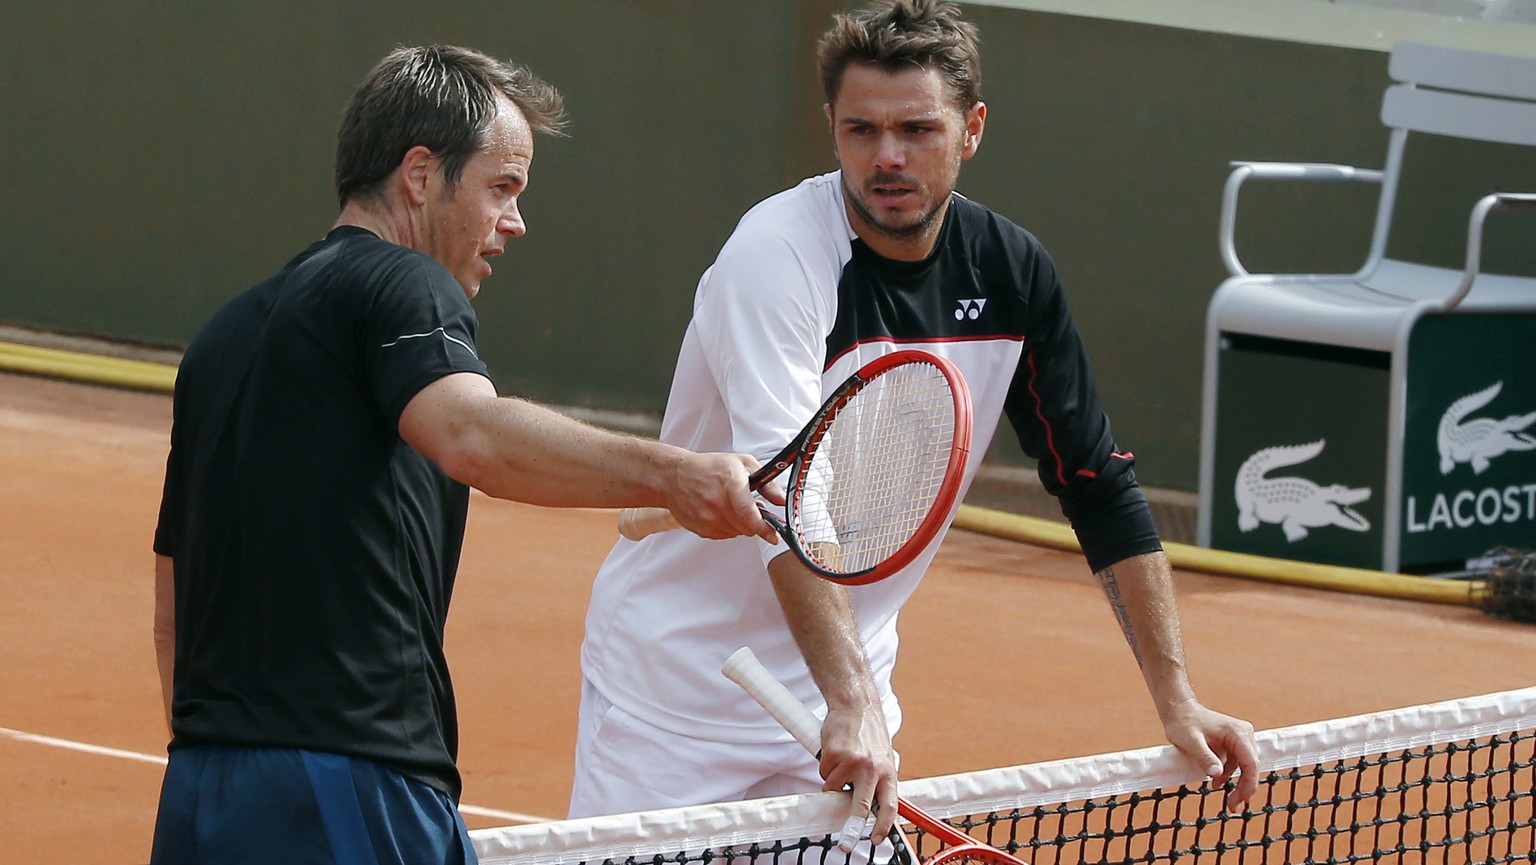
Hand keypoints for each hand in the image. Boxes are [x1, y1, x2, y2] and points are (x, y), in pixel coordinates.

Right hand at [663, 452, 779, 541]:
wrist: (674, 477)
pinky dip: (728, 526)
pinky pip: (724, 535)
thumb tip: (781, 500)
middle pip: (747, 527)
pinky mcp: (701, 529)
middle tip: (752, 508)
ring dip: (741, 523)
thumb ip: (766, 483)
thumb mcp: (742, 464)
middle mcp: (717, 503)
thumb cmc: (708, 468)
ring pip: (737, 532)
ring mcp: (707, 519)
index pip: (749, 514)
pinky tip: (721, 512)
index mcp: (730, 483)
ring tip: (732, 506)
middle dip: (755, 522)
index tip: (775, 536)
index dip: (765, 528)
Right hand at [818, 704, 897, 849]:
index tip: (876, 839)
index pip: (890, 806)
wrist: (856, 705)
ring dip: (834, 779)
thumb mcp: (882, 758)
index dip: (883, 826)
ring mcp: (852, 762)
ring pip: (834, 787)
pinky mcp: (834, 755)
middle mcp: (871, 769)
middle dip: (852, 827)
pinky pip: (824, 772)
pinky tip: (835, 751)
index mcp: (888, 772)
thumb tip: (871, 809)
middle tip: (845, 843)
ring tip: (843, 759)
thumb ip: (878, 782)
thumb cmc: (869, 733)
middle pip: (861, 807)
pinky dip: (826, 765)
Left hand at [1161, 699, 1257, 812]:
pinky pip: (1235, 763)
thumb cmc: (1183, 723)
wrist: (1178, 711)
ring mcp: (1239, 739)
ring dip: (1237, 784)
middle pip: (1250, 766)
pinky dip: (1228, 775)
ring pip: (1245, 767)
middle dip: (1244, 788)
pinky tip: (1216, 783)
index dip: (1249, 783)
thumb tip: (1217, 775)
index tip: (1244, 799)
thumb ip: (1205, 757)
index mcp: (1238, 733)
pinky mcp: (1233, 744)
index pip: (1251, 762)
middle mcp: (1244, 734)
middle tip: (1234, 807)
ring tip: (1229, 802)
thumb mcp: (1191, 742)